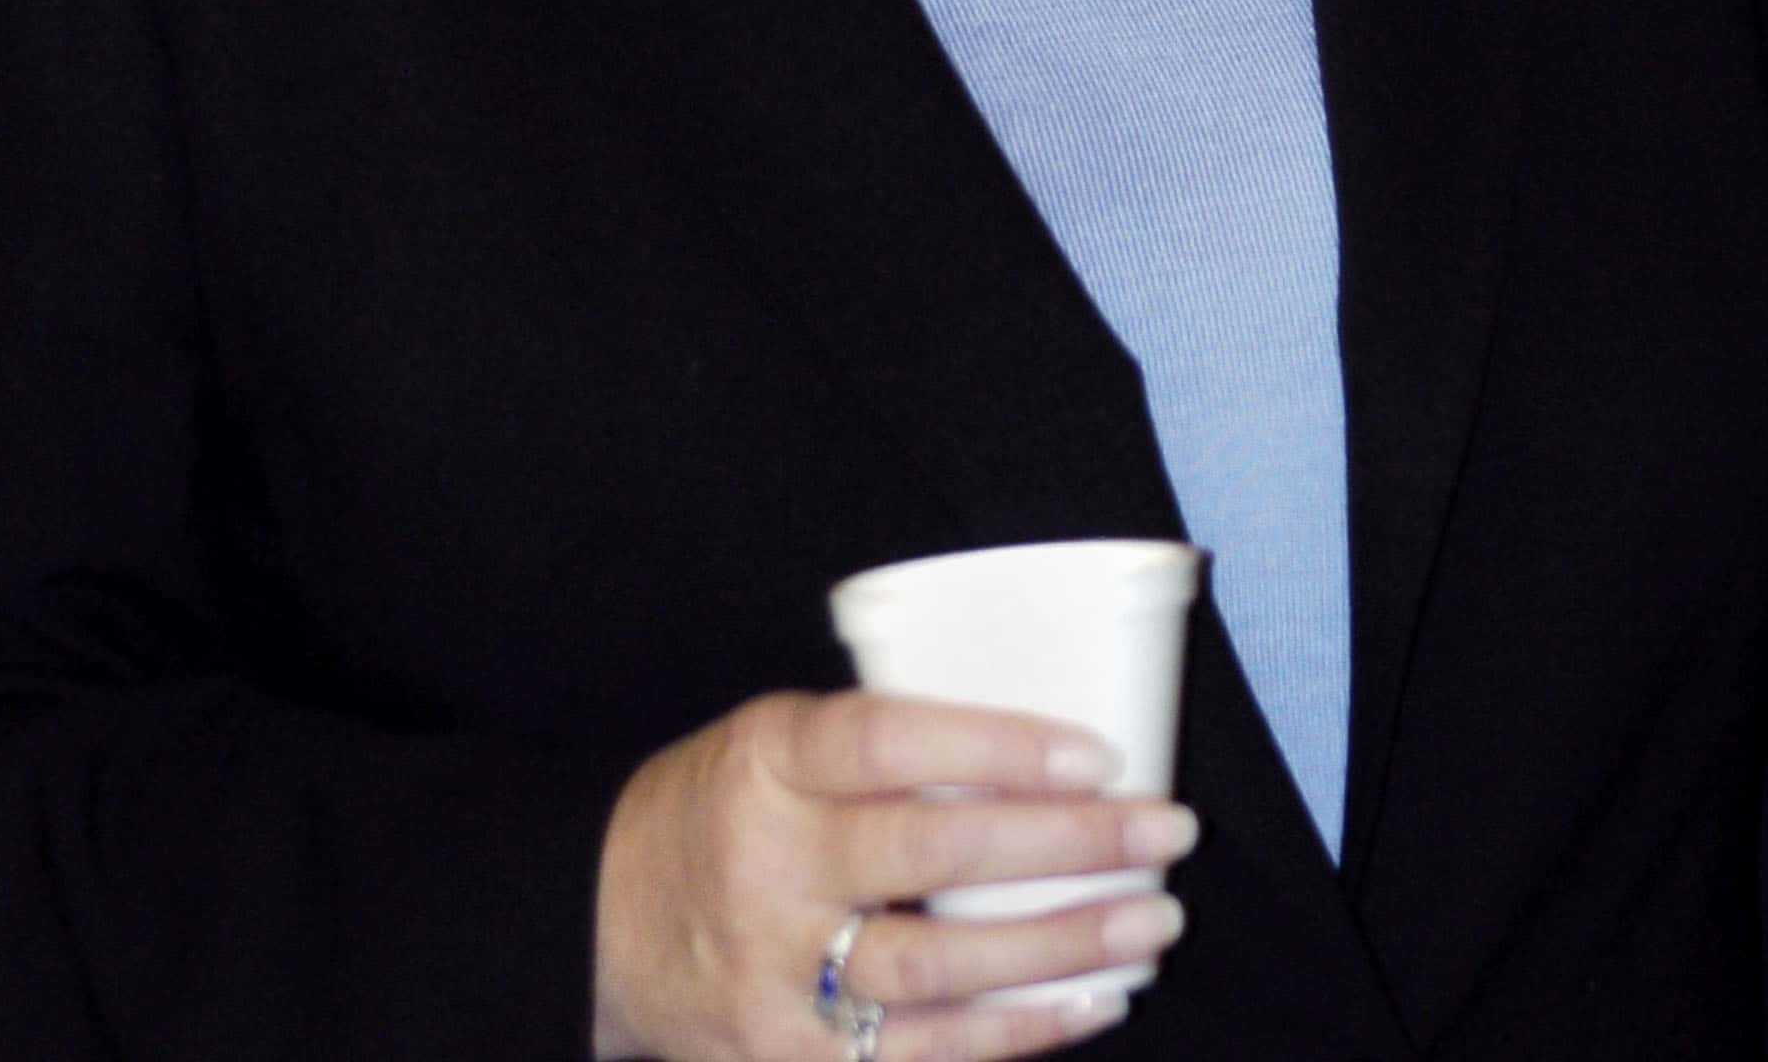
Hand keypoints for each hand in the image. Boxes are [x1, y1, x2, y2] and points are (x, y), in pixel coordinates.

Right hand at [591, 688, 1196, 1060]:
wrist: (601, 922)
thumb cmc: (724, 807)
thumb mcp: (772, 739)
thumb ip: (875, 742)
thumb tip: (1039, 738)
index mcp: (767, 762)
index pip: (887, 742)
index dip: (997, 744)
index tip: (1096, 750)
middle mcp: (769, 867)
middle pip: (934, 856)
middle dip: (1067, 845)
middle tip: (1166, 829)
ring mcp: (778, 977)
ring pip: (941, 969)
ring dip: (1063, 946)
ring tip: (1154, 920)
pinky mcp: (793, 1059)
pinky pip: (924, 1055)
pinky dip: (1019, 1032)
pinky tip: (1093, 1002)